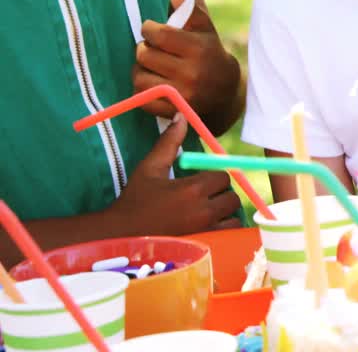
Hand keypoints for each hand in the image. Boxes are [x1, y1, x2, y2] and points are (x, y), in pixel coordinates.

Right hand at [105, 116, 241, 235]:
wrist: (120, 236)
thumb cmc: (134, 200)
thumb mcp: (150, 168)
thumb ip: (169, 142)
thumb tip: (182, 116)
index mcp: (192, 190)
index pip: (224, 176)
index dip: (214, 176)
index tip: (200, 180)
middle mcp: (203, 212)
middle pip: (232, 197)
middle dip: (221, 194)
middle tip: (204, 196)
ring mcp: (205, 232)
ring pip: (233, 216)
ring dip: (224, 212)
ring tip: (205, 211)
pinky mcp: (204, 246)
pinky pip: (228, 234)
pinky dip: (223, 228)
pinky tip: (205, 225)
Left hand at [133, 0, 239, 118]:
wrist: (225, 95)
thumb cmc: (210, 55)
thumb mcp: (205, 30)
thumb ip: (188, 9)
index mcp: (200, 49)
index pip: (158, 34)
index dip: (149, 29)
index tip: (153, 31)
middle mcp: (192, 74)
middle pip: (144, 54)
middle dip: (145, 49)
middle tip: (154, 50)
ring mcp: (182, 96)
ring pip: (138, 77)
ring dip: (141, 70)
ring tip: (153, 67)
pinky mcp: (172, 112)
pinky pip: (140, 97)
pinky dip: (143, 89)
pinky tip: (154, 84)